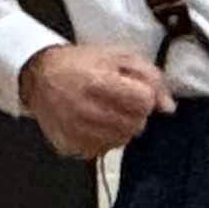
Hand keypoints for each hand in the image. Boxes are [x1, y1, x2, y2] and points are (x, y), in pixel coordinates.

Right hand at [22, 43, 171, 159]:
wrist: (40, 77)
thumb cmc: (80, 64)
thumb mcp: (118, 57)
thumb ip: (150, 77)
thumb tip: (168, 107)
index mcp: (98, 82)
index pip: (143, 102)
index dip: (144, 96)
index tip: (134, 90)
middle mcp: (85, 110)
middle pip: (135, 125)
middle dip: (135, 113)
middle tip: (120, 100)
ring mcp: (76, 131)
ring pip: (121, 140)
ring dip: (121, 127)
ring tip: (106, 110)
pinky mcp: (70, 146)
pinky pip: (101, 150)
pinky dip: (103, 138)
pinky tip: (93, 123)